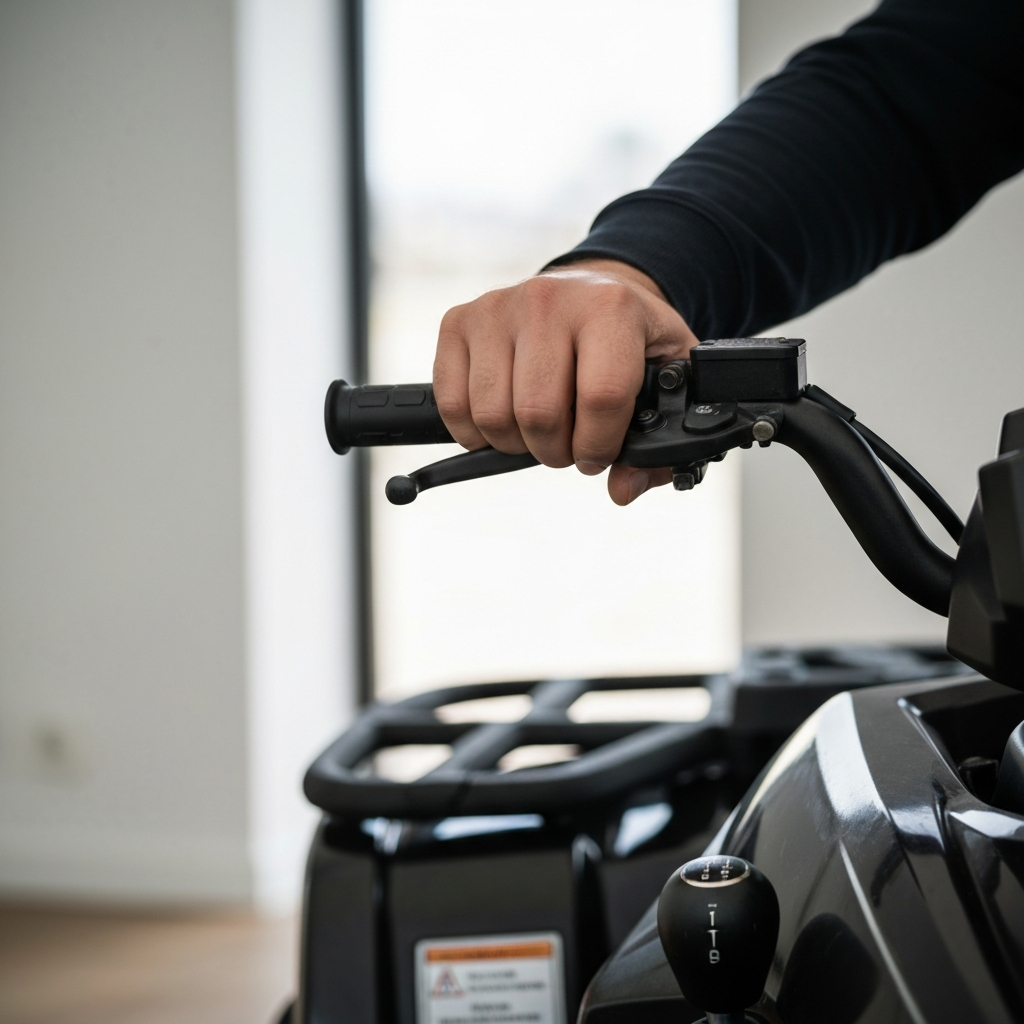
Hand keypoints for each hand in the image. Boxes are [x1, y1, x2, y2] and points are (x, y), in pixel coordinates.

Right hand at [433, 259, 698, 504]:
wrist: (589, 288)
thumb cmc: (629, 338)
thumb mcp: (665, 375)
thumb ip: (658, 441)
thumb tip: (623, 488)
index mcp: (610, 308)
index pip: (600, 398)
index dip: (598, 445)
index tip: (598, 453)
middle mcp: (548, 300)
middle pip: (539, 413)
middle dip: (555, 450)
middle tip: (567, 444)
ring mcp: (497, 308)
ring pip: (493, 415)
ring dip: (516, 444)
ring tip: (538, 430)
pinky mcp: (459, 321)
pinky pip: (452, 404)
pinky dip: (475, 432)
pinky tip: (504, 421)